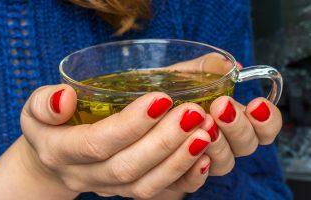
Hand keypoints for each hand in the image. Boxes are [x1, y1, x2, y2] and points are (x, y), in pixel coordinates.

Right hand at [19, 84, 211, 198]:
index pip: (97, 143)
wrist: (53, 157)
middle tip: (193, 114)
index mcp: (59, 152)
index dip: (130, 124)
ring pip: (145, 186)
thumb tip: (64, 97)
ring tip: (205, 132)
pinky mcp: (126, 191)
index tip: (162, 98)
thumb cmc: (50, 124)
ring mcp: (107, 189)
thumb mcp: (36, 108)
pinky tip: (204, 157)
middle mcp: (84, 176)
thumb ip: (45, 102)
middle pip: (127, 167)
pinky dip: (183, 178)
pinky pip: (157, 194)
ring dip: (179, 161)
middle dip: (163, 142)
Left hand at [164, 52, 281, 176]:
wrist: (126, 111)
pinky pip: (190, 184)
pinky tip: (196, 155)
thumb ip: (203, 69)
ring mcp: (199, 160)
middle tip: (221, 106)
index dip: (268, 121)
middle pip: (246, 147)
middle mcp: (219, 142)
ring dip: (218, 145)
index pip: (262, 129)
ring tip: (202, 123)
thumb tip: (227, 65)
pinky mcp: (176, 177)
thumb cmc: (155, 93)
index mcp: (226, 118)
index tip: (257, 104)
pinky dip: (196, 171)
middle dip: (238, 127)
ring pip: (223, 165)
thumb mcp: (177, 76)